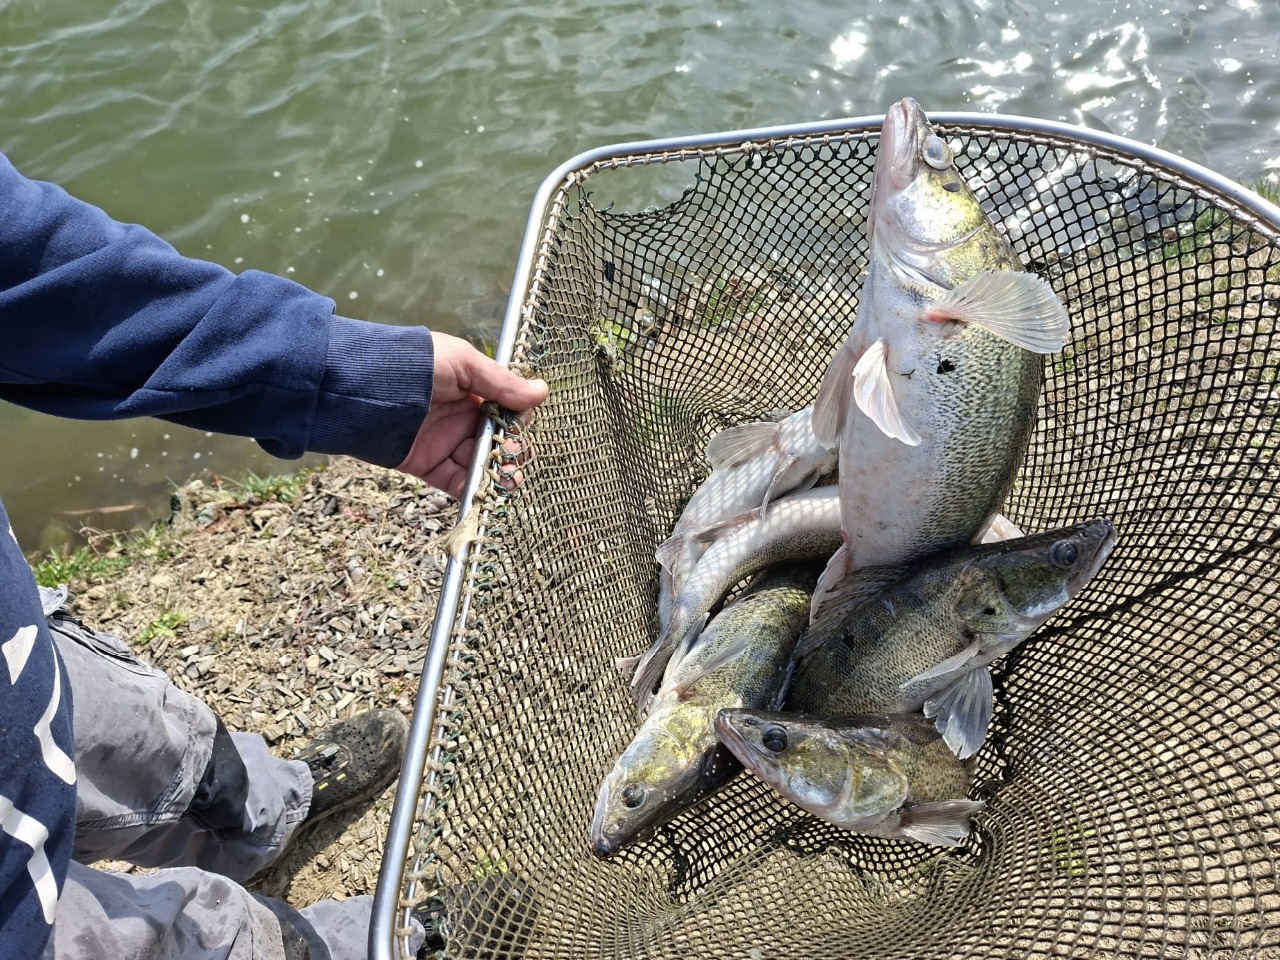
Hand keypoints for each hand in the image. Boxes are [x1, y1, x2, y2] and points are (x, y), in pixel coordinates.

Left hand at [396, 332, 548, 498]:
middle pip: (495, 441)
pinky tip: (486, 493)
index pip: (504, 411)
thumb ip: (502, 383)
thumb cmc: (416, 364)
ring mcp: (443, 442)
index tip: (521, 427)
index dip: (517, 421)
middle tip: (515, 456)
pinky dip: (471, 491)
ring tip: (508, 479)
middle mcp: (459, 417)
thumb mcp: (464, 364)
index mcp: (471, 390)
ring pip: (479, 464)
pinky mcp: (427, 464)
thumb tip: (542, 392)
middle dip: (510, 451)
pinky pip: (454, 482)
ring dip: (497, 473)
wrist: (363, 387)